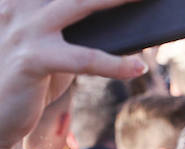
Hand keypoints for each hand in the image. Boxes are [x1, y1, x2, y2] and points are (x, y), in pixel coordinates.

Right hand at [0, 0, 146, 148]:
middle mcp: (18, 5)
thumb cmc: (26, 78)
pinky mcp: (32, 59)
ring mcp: (24, 29)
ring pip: (80, 4)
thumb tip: (123, 21)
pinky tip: (137, 67)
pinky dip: (115, 64)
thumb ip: (77, 27)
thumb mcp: (50, 45)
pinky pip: (84, 59)